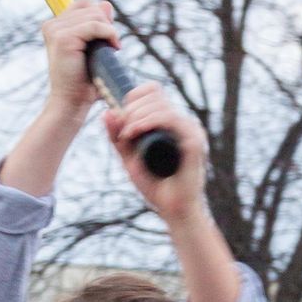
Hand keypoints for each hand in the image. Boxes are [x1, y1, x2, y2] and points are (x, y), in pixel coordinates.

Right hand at [42, 0, 114, 119]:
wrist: (72, 104)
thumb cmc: (85, 82)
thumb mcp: (94, 48)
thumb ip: (99, 25)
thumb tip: (106, 3)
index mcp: (55, 26)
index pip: (83, 4)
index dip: (99, 16)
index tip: (107, 38)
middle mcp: (52, 25)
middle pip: (89, 6)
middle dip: (106, 24)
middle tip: (111, 47)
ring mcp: (56, 30)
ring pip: (94, 14)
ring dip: (109, 31)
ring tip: (111, 50)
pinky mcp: (64, 38)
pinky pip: (95, 25)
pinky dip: (109, 34)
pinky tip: (114, 48)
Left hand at [104, 82, 206, 219]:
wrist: (174, 211)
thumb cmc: (157, 187)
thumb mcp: (130, 158)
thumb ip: (118, 138)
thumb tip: (107, 112)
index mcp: (171, 122)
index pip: (152, 91)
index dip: (133, 98)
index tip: (122, 120)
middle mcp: (183, 122)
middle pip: (154, 93)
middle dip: (131, 108)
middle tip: (122, 131)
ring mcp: (190, 130)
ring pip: (160, 104)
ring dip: (136, 115)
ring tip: (127, 135)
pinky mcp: (194, 141)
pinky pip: (170, 118)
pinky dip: (148, 121)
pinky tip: (136, 131)